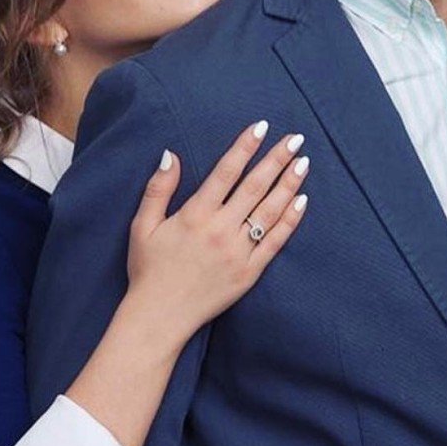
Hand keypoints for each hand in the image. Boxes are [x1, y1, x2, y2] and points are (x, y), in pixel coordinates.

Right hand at [126, 122, 308, 350]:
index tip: (262, 127)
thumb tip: (171, 154)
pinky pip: (275, 242)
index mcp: (195, 214)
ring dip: (289, 184)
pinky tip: (302, 201)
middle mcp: (220, 230)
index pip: (226, 171)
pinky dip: (290, 221)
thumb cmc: (149, 270)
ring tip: (303, 162)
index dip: (245, 147)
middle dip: (277, 159)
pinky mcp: (249, 273)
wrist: (158, 318)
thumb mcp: (143, 226)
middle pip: (255, 186)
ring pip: (270, 211)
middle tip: (296, 138)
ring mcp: (238, 252)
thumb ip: (159, 188)